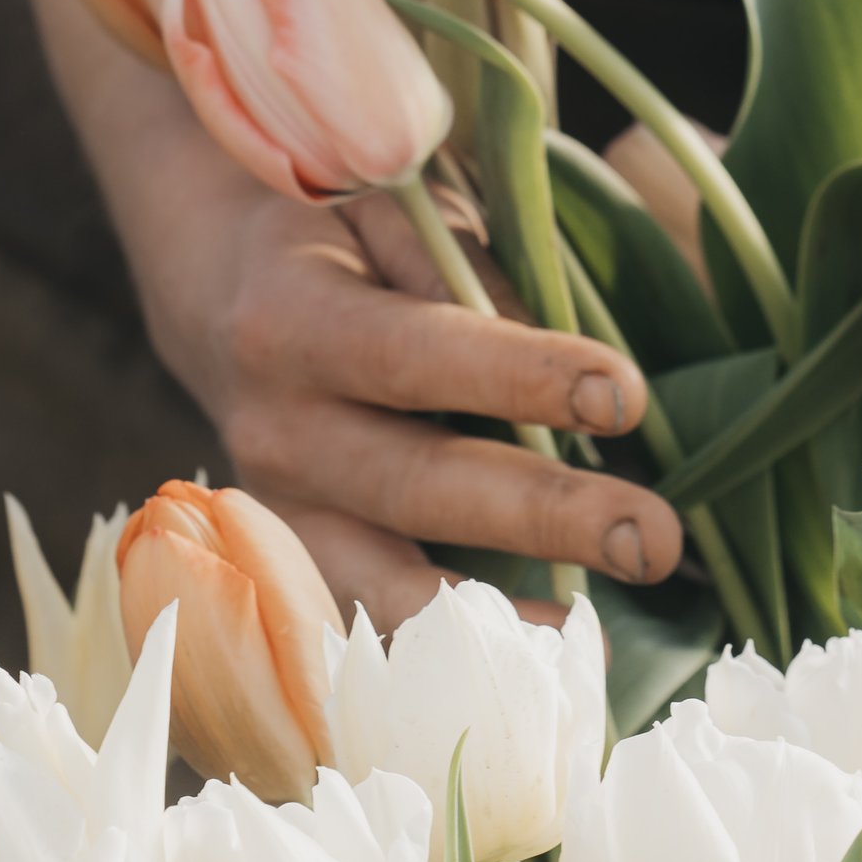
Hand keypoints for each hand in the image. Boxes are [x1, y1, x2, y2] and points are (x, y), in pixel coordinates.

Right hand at [19, 0, 683, 626]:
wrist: (202, 269)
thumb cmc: (334, 208)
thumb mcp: (386, 193)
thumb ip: (465, 257)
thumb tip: (566, 329)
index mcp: (293, 314)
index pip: (421, 354)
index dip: (521, 373)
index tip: (625, 394)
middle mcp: (271, 424)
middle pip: (417, 484)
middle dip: (545, 514)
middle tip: (660, 536)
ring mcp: (274, 502)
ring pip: (375, 581)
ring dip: (490, 615)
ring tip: (597, 644)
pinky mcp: (290, 551)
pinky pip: (358, 617)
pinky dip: (439, 648)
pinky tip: (534, 668)